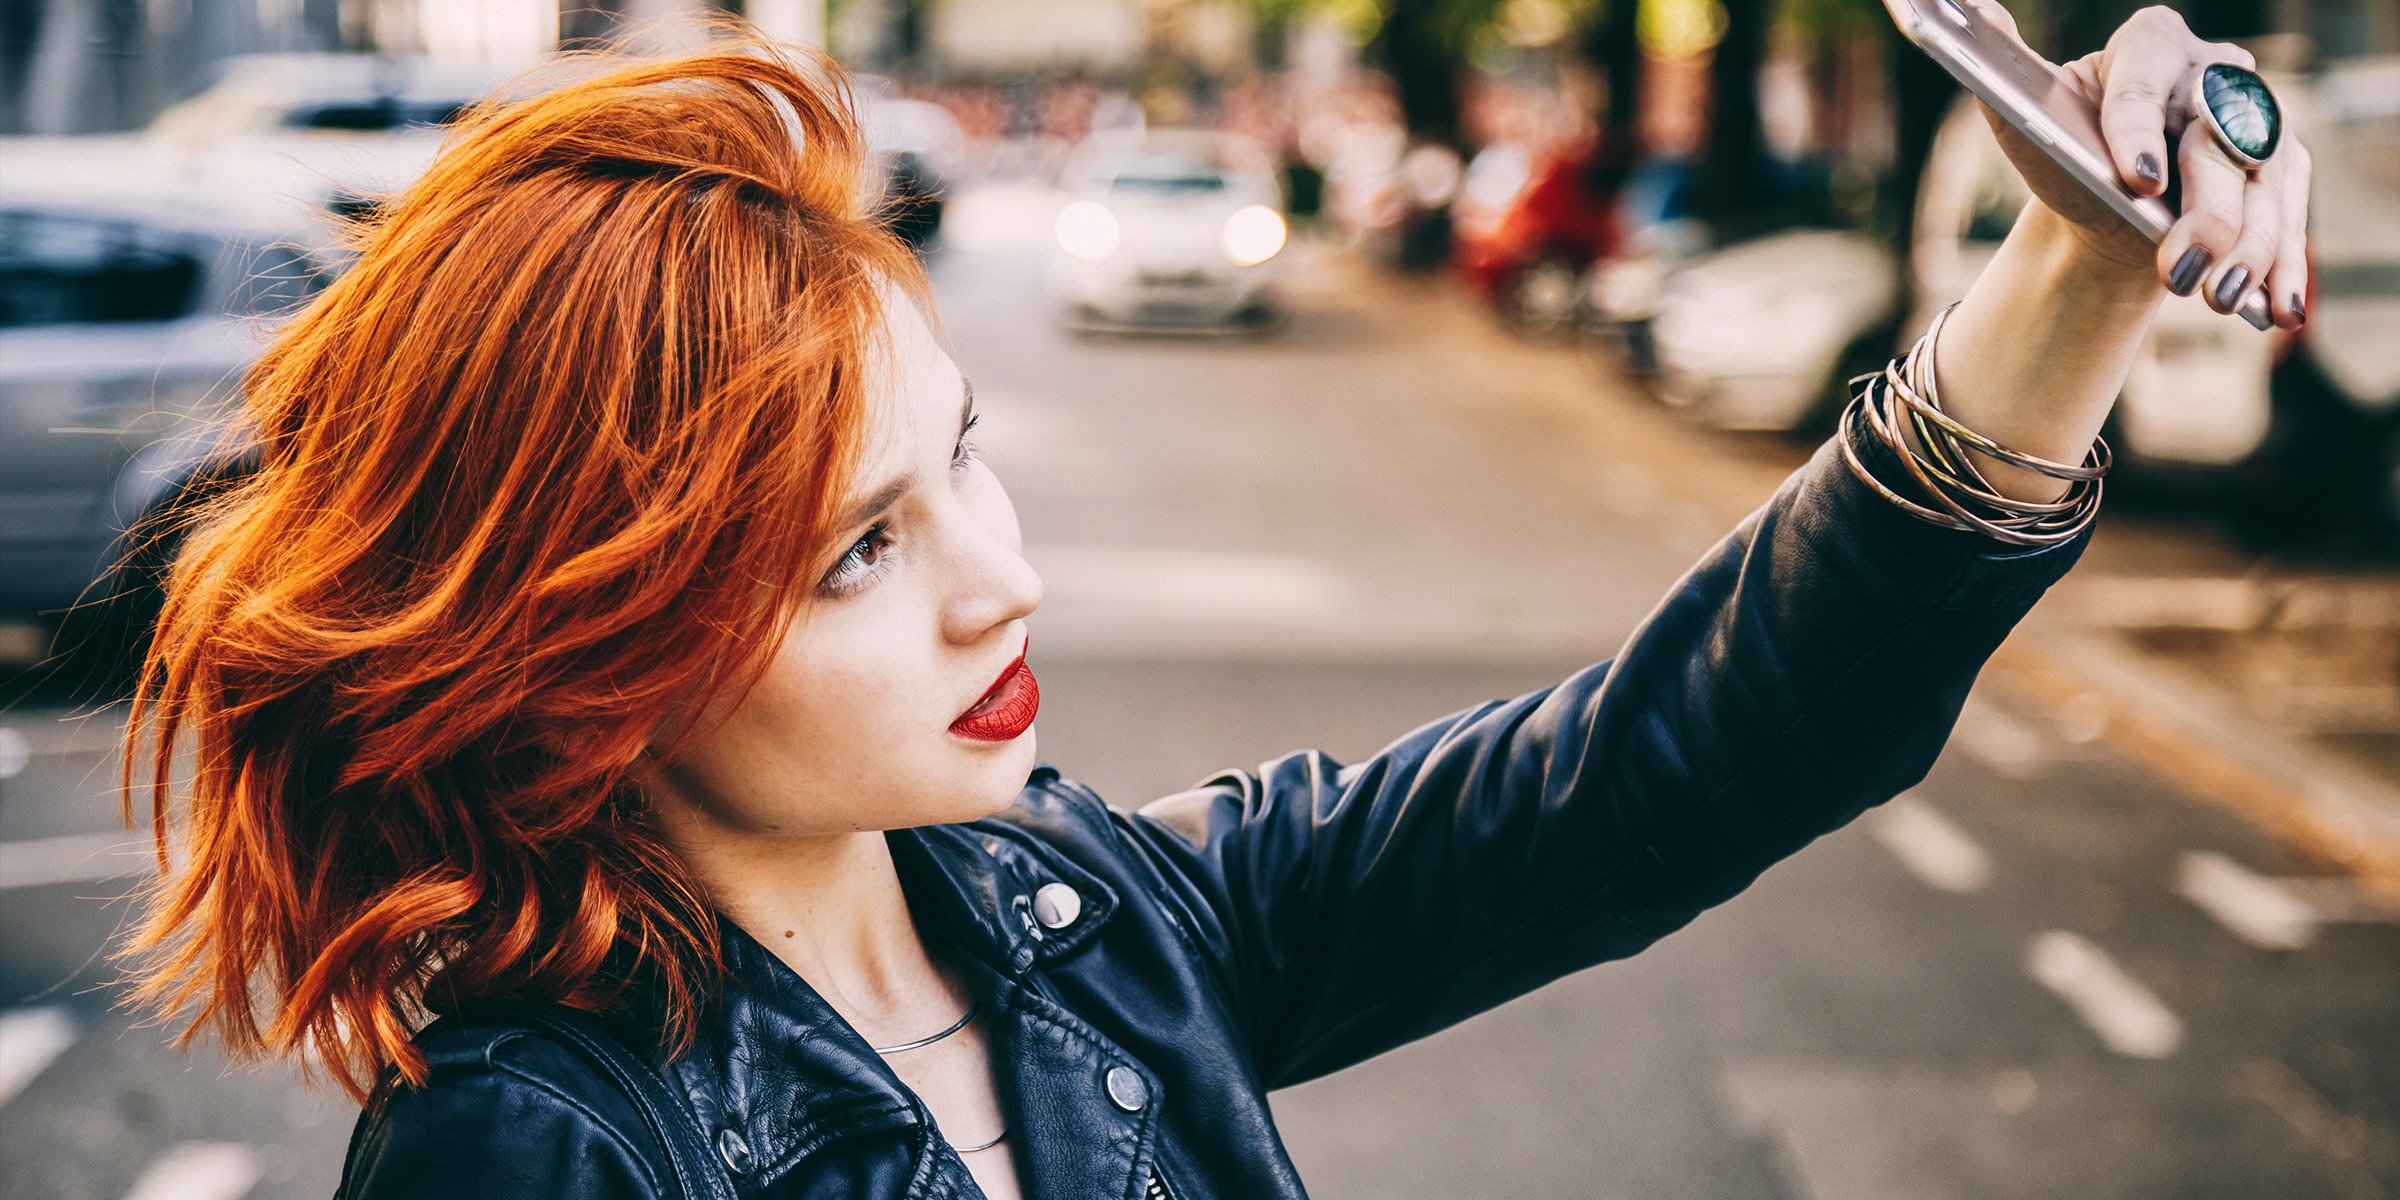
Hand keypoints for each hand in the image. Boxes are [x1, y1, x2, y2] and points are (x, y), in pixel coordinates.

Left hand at [1973, 4, 2310, 329]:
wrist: (2107, 201)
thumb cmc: (2066, 152)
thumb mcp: (2028, 117)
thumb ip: (2005, 70)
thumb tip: (1973, 13)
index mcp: (2150, 46)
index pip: (2144, 86)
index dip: (2140, 130)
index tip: (2136, 180)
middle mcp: (2214, 74)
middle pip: (2218, 142)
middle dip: (2206, 213)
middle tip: (2178, 269)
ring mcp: (2256, 123)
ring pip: (2264, 187)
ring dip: (2252, 249)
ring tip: (2222, 297)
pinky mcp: (2281, 171)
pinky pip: (2292, 220)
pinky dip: (2286, 268)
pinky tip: (2279, 308)